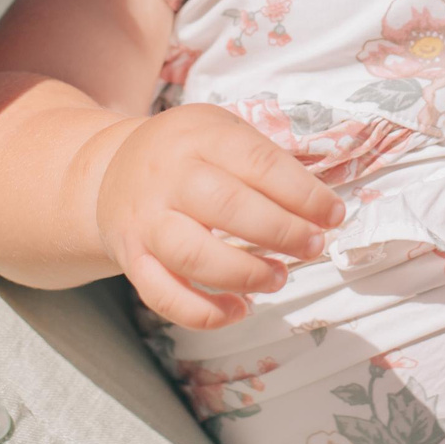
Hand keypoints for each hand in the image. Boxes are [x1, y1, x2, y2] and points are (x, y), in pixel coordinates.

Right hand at [94, 103, 345, 327]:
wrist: (110, 169)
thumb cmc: (186, 152)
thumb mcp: (220, 130)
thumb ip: (265, 160)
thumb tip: (321, 204)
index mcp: (200, 137)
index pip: (260, 164)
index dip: (304, 194)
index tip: (333, 215)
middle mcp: (169, 178)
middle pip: (229, 208)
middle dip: (282, 232)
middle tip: (314, 246)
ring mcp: (147, 221)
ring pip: (194, 257)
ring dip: (246, 274)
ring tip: (279, 277)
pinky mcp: (132, 259)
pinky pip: (164, 296)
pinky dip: (206, 313)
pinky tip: (240, 309)